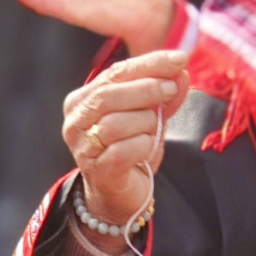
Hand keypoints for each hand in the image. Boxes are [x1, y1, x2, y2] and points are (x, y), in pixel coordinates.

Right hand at [65, 50, 190, 228]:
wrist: (119, 197)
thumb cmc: (130, 151)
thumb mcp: (148, 117)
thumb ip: (163, 95)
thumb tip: (181, 72)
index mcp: (82, 100)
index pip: (115, 73)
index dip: (149, 63)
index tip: (180, 58)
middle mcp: (75, 122)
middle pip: (110, 94)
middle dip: (147, 89)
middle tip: (172, 89)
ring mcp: (83, 147)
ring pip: (117, 123)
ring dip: (145, 123)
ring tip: (152, 130)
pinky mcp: (98, 170)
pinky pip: (126, 150)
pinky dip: (144, 146)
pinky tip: (147, 149)